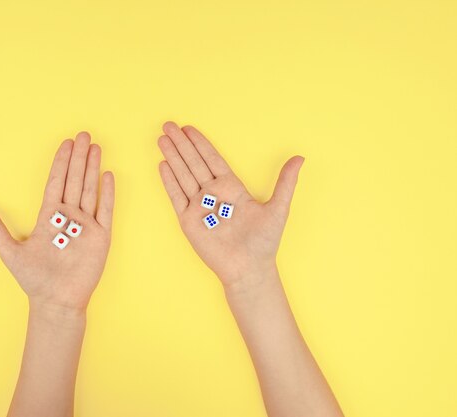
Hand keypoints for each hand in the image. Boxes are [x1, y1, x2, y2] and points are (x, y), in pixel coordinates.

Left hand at [0, 132, 114, 312]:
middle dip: (79, 157)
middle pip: (74, 180)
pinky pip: (106, 210)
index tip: (65, 144)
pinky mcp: (101, 237)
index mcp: (48, 217)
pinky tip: (108, 175)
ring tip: (96, 147)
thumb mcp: (10, 252)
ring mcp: (86, 225)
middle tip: (84, 135)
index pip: (56, 182)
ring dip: (93, 168)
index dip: (60, 163)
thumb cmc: (34, 279)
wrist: (55, 301)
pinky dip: (107, 193)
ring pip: (89, 189)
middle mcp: (69, 217)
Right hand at [157, 122, 302, 288]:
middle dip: (181, 144)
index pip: (212, 159)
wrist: (249, 269)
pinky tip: (163, 165)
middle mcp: (213, 194)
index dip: (201, 143)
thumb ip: (285, 182)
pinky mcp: (188, 221)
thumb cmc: (264, 242)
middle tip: (168, 124)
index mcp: (232, 188)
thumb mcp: (278, 208)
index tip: (189, 128)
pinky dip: (169, 181)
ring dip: (173, 157)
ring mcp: (199, 207)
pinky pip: (176, 196)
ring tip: (161, 139)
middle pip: (194, 163)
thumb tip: (300, 158)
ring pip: (183, 175)